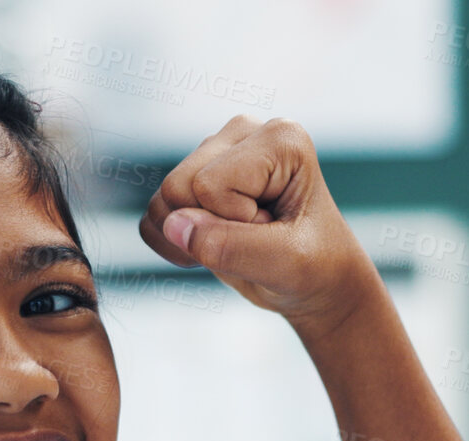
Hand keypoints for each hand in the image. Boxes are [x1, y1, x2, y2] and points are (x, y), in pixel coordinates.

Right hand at [139, 114, 379, 335]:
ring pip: (162, 202)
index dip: (237, 222)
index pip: (209, 184)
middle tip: (258, 236)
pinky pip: (152, 218)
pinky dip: (175, 245)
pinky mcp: (193, 178)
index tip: (276, 229)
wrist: (316, 280)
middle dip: (213, 227)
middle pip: (177, 187)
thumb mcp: (286, 264)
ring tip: (241, 240)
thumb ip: (231, 245)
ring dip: (195, 238)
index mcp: (280, 138)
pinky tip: (215, 245)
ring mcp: (214, 153)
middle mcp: (244, 132)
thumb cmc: (316, 266)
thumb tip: (173, 224)